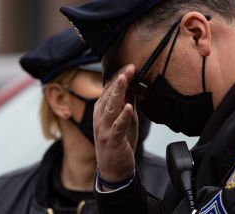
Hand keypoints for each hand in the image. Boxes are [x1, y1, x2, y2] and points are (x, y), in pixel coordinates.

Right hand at [93, 64, 137, 184]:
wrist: (113, 168)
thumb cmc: (118, 141)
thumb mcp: (125, 119)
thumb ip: (127, 103)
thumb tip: (134, 86)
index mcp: (102, 109)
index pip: (109, 88)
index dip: (119, 76)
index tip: (130, 65)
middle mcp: (100, 116)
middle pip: (109, 94)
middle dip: (120, 79)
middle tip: (130, 67)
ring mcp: (104, 128)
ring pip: (110, 106)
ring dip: (118, 92)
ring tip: (124, 79)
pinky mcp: (111, 139)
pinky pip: (117, 126)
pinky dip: (122, 116)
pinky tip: (128, 108)